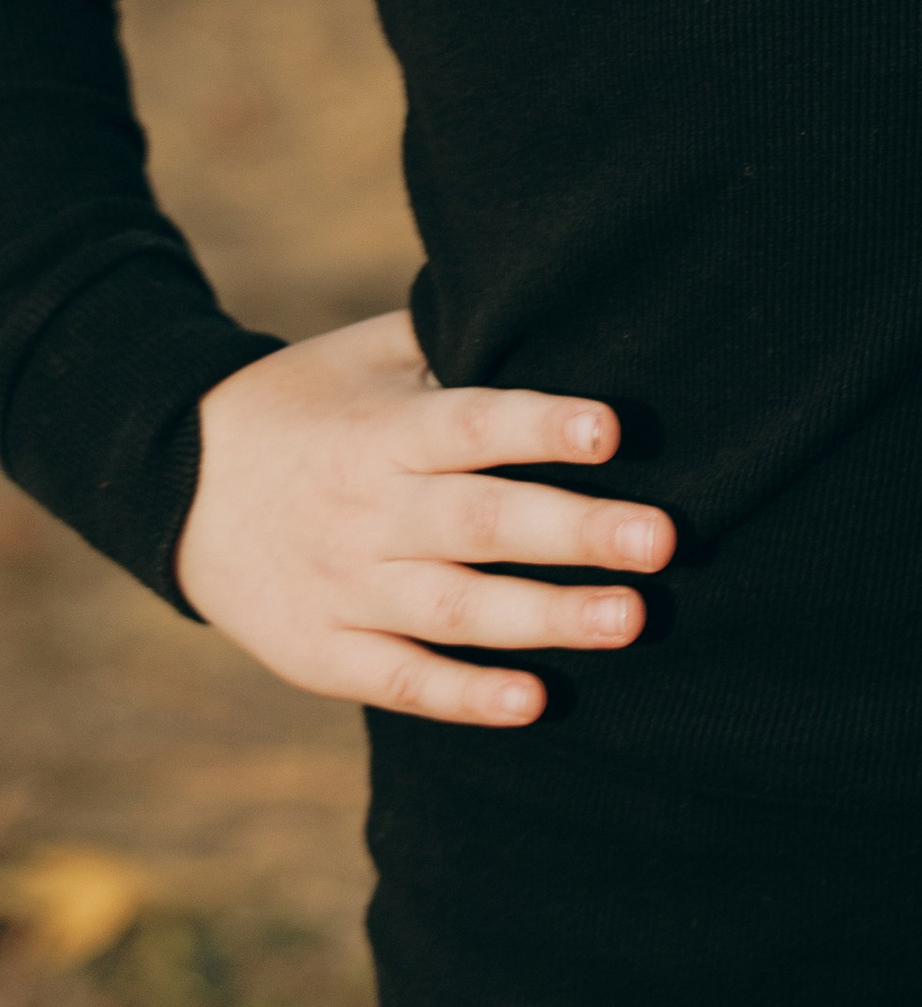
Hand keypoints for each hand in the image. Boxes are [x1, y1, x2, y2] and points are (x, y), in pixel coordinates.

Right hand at [173, 308, 673, 727]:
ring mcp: (343, 589)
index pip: (470, 425)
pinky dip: (466, 696)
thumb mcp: (367, 355)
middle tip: (662, 538)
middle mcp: (367, 512)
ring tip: (632, 618)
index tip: (612, 428)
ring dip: (547, 617)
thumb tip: (559, 304)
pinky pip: (400, 682)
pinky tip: (534, 701)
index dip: (539, 426)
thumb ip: (453, 340)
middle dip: (576, 532)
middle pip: (481, 525)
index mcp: (383, 432)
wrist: (174, 487)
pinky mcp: (322, 654)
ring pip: (455, 610)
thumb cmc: (307, 406)